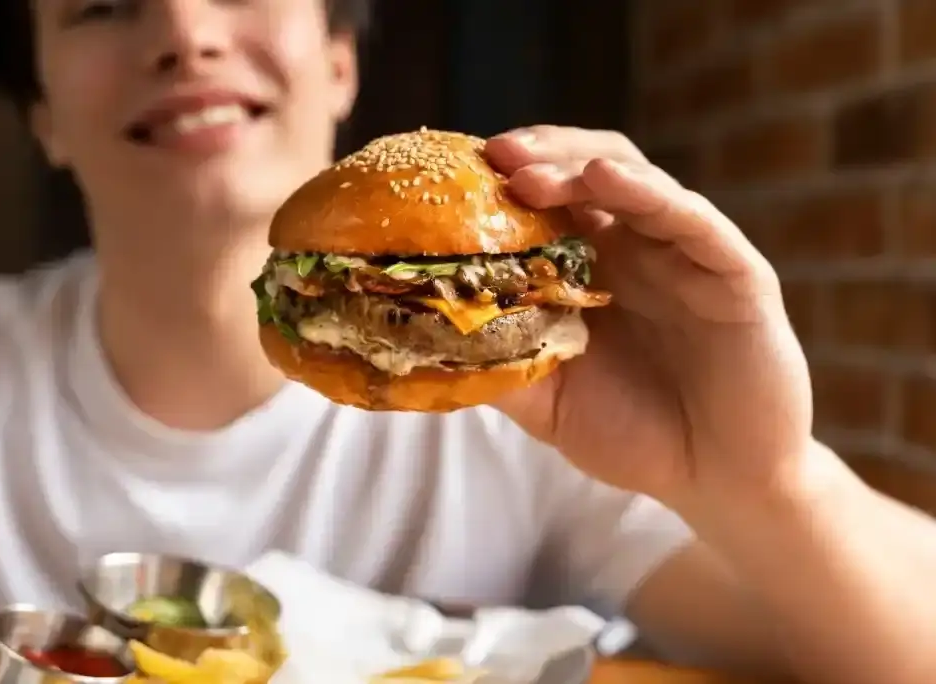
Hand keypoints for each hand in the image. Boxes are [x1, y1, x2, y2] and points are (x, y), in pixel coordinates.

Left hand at [483, 126, 812, 505]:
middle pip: (590, 169)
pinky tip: (610, 180)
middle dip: (541, 155)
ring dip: (581, 165)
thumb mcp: (548, 402)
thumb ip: (499, 366)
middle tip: (493, 156)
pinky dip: (652, 195)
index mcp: (593, 266)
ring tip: (531, 170)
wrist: (717, 480)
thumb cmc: (635, 433)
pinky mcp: (738, 275)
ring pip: (639, 182)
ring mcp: (688, 255)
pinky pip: (696, 222)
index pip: (550, 198)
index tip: (456, 174)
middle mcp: (639, 246)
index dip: (506, 179)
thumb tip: (426, 338)